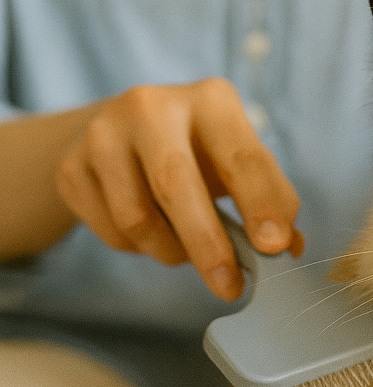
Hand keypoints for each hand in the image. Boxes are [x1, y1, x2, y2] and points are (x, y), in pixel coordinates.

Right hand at [55, 78, 301, 300]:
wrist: (123, 134)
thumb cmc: (200, 152)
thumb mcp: (240, 162)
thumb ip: (270, 199)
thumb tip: (287, 245)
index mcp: (211, 100)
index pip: (242, 157)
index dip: (261, 204)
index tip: (273, 246)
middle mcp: (151, 106)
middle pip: (177, 185)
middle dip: (207, 244)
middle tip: (229, 286)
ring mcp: (103, 134)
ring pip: (138, 218)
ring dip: (172, 250)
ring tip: (189, 247)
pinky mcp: (72, 167)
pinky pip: (111, 232)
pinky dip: (140, 248)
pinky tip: (153, 230)